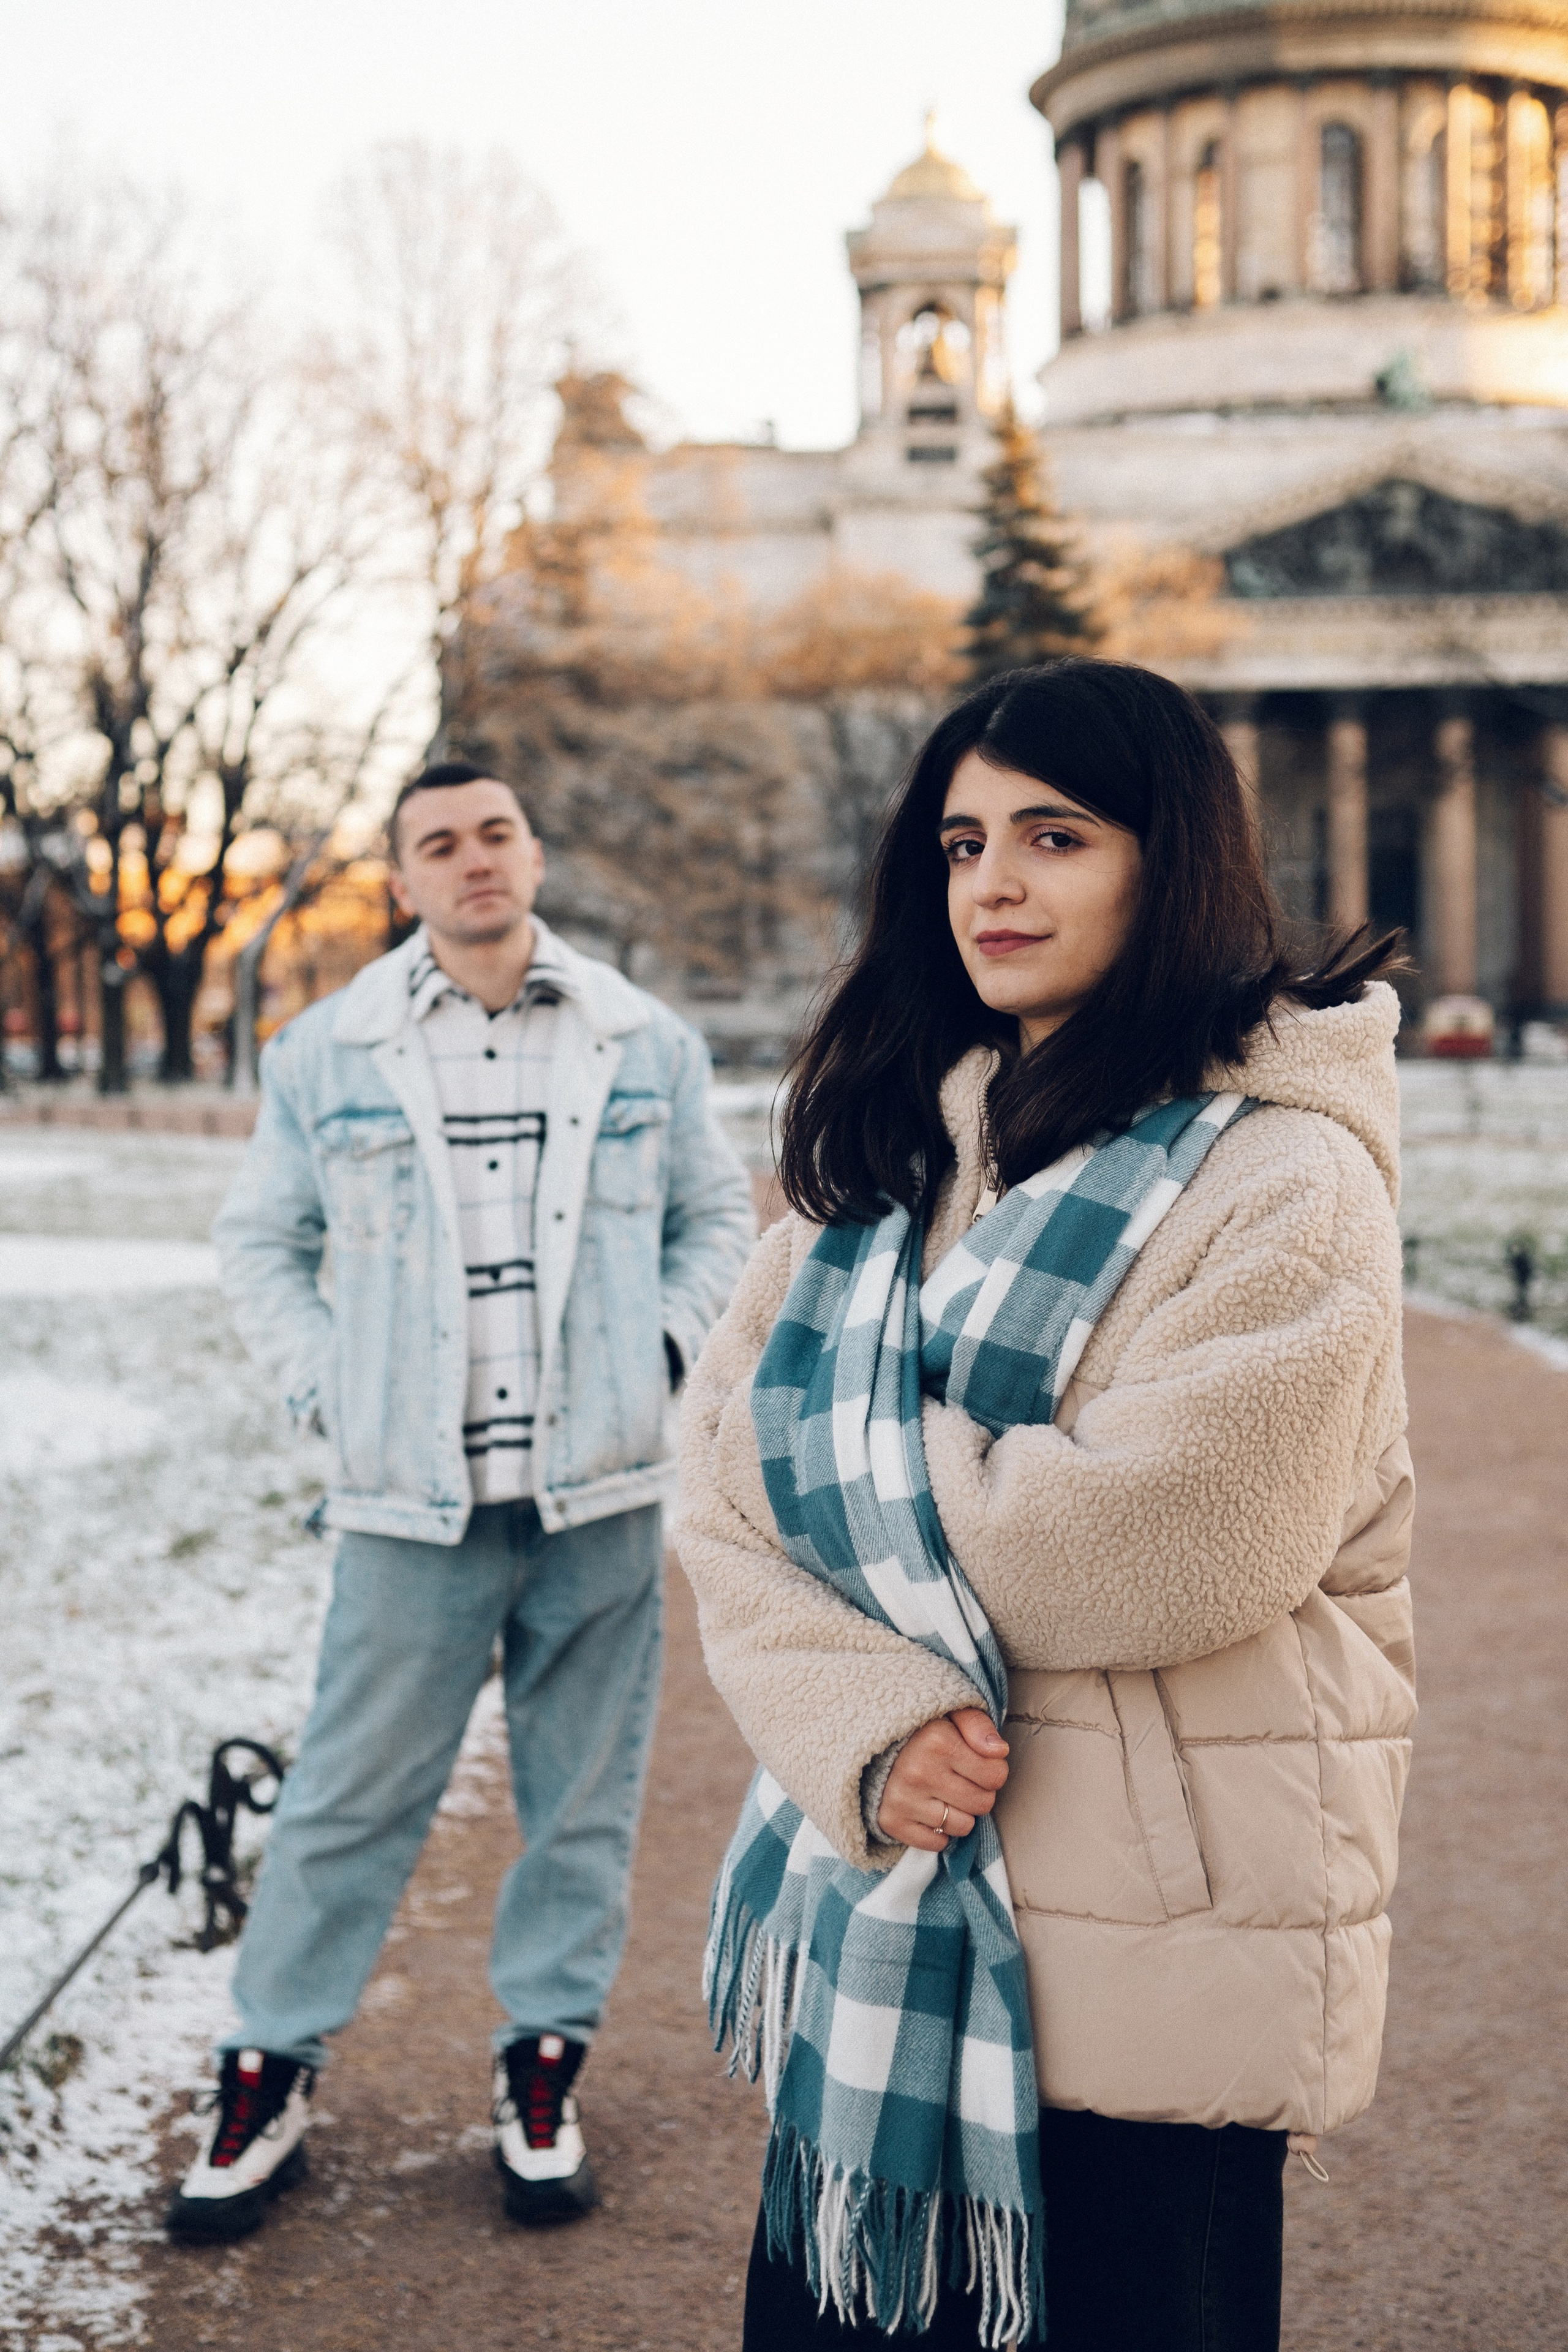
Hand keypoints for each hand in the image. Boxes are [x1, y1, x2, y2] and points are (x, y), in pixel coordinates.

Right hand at [877, 1709, 1009, 1850]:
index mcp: (938, 1742)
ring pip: (963, 1826)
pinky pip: (937, 1843)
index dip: (993, 1770)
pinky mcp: (892, 1821)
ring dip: (959, 1813)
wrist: (871, 1747)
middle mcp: (920, 1772)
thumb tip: (1000, 1751)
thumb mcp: (951, 1714)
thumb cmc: (920, 1731)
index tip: (977, 1762)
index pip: (996, 1775)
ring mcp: (904, 1799)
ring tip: (944, 1793)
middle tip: (961, 1778)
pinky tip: (928, 1809)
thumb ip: (978, 1725)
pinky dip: (938, 1831)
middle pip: (983, 1804)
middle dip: (979, 1792)